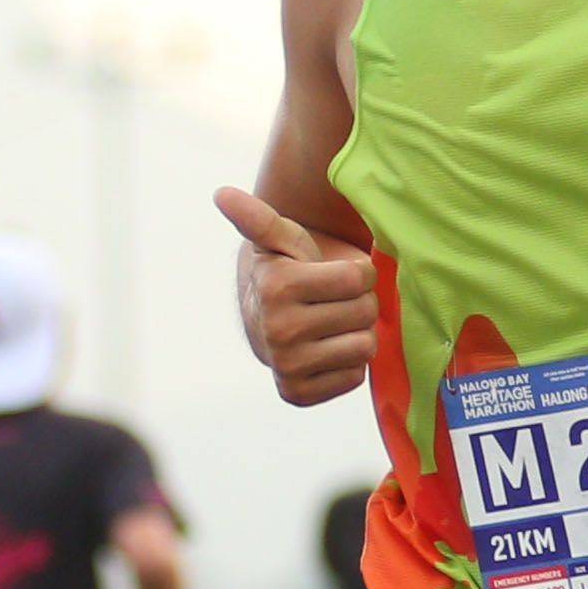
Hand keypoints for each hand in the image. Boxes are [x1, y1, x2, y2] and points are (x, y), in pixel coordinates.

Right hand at [218, 188, 376, 407]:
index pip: (359, 279)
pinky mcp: (297, 394)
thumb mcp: (277, 239)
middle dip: (358, 302)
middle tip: (334, 300)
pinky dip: (347, 363)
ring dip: (357, 332)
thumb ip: (258, 216)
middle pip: (366, 312)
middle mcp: (279, 330)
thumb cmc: (286, 269)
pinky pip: (355, 377)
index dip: (357, 273)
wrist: (266, 318)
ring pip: (365, 346)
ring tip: (333, 323)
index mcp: (277, 287)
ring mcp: (288, 367)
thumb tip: (221, 194)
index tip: (336, 274)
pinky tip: (327, 349)